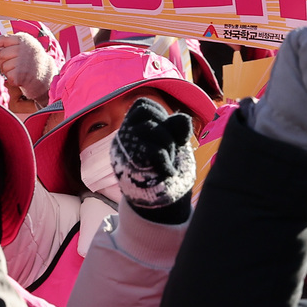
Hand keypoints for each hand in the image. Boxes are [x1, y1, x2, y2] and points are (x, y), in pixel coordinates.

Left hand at [0, 33, 56, 104]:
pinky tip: (21, 78)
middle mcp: (24, 48)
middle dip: (4, 62)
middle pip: (1, 54)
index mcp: (25, 39)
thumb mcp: (27, 47)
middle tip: (14, 66)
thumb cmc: (35, 62)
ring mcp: (23, 61)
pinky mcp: (20, 75)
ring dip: (9, 72)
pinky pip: (8, 76)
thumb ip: (13, 43)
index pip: (3, 39)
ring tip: (20, 72)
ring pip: (3, 66)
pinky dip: (12, 80)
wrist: (49, 78)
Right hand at [111, 98, 195, 222]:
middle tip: (168, 152)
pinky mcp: (130, 166)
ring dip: (168, 149)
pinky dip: (167, 163)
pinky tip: (167, 172)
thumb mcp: (172, 142)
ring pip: (154, 133)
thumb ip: (176, 127)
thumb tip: (183, 118)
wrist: (157, 200)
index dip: (160, 115)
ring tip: (166, 163)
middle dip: (167, 135)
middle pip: (151, 120)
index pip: (143, 106)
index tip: (166, 132)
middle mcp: (122, 137)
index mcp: (129, 127)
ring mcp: (124, 151)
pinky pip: (155, 152)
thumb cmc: (163, 166)